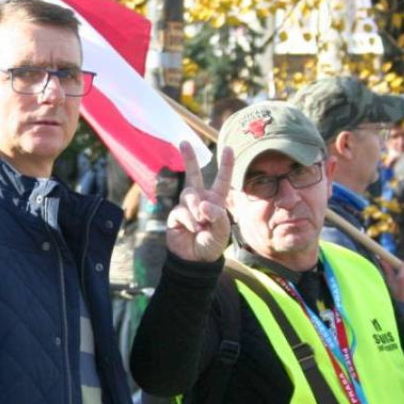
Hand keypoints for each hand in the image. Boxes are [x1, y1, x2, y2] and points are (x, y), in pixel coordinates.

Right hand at [166, 142, 233, 262]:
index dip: (225, 164)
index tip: (228, 148)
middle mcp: (200, 199)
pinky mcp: (175, 215)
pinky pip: (181, 211)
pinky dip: (189, 220)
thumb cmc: (212, 245)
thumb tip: (202, 203)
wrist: (195, 261)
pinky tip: (194, 229)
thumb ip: (217, 215)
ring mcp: (186, 207)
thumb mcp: (222, 231)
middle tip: (183, 142)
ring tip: (201, 224)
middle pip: (194, 174)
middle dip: (188, 158)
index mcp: (215, 200)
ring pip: (189, 195)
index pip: (221, 179)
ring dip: (196, 209)